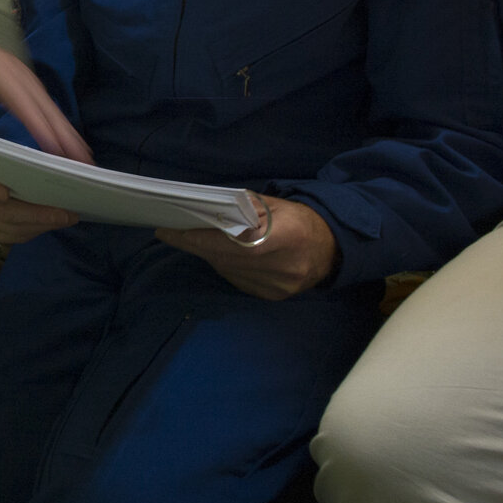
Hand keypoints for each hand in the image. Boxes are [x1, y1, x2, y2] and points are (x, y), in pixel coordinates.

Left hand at [0, 39, 92, 163]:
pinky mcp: (38, 92)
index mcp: (7, 79)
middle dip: (65, 137)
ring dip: (71, 136)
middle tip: (80, 161)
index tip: (53, 146)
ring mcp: (35, 88)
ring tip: (86, 159)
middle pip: (48, 113)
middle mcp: (26, 84)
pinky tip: (78, 145)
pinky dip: (67, 129)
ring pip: (56, 114)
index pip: (25, 106)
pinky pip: (54, 113)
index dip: (40, 125)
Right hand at [0, 167, 76, 247]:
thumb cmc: (11, 166)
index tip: (5, 193)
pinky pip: (12, 237)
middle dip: (37, 214)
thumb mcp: (15, 157)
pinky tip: (50, 224)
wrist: (2, 180)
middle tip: (65, 213)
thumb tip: (53, 165)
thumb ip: (26, 160)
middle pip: (1, 211)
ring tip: (65, 219)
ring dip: (41, 224)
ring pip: (11, 228)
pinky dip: (34, 232)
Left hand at [157, 196, 337, 299]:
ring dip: (207, 255)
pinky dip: (224, 267)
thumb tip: (204, 209)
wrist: (332, 250)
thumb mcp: (274, 206)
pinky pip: (238, 281)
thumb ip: (241, 208)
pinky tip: (219, 255)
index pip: (235, 241)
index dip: (201, 238)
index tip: (171, 231)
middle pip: (226, 257)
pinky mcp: (274, 296)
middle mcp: (284, 265)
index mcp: (288, 235)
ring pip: (228, 271)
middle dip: (195, 244)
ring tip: (191, 240)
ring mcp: (279, 285)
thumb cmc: (298, 220)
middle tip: (170, 233)